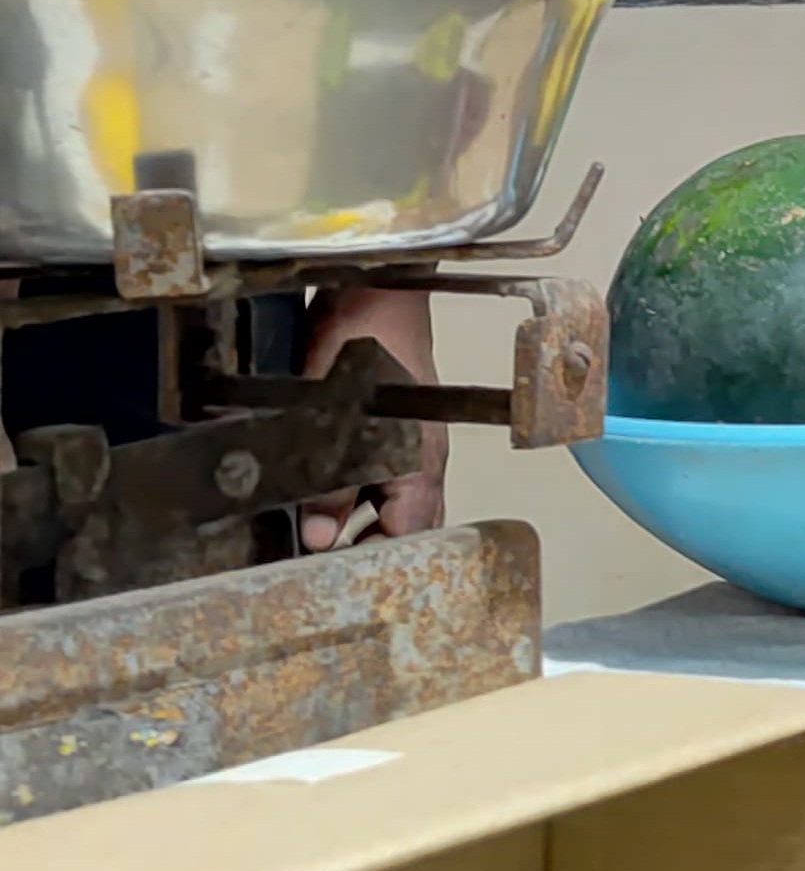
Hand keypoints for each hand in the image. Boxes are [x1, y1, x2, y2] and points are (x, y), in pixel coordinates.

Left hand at [296, 287, 446, 550]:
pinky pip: (380, 482)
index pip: (409, 537)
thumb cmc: (365, 339)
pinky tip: (320, 499)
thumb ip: (329, 482)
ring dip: (359, 526)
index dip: (375, 562)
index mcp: (421, 462)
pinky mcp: (394, 432)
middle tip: (322, 564)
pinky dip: (354, 499)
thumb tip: (320, 536)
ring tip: (315, 536)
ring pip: (392, 508)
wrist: (377, 293)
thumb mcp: (333, 415)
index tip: (335, 577)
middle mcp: (424, 461)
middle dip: (369, 550)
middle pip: (407, 529)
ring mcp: (412, 448)